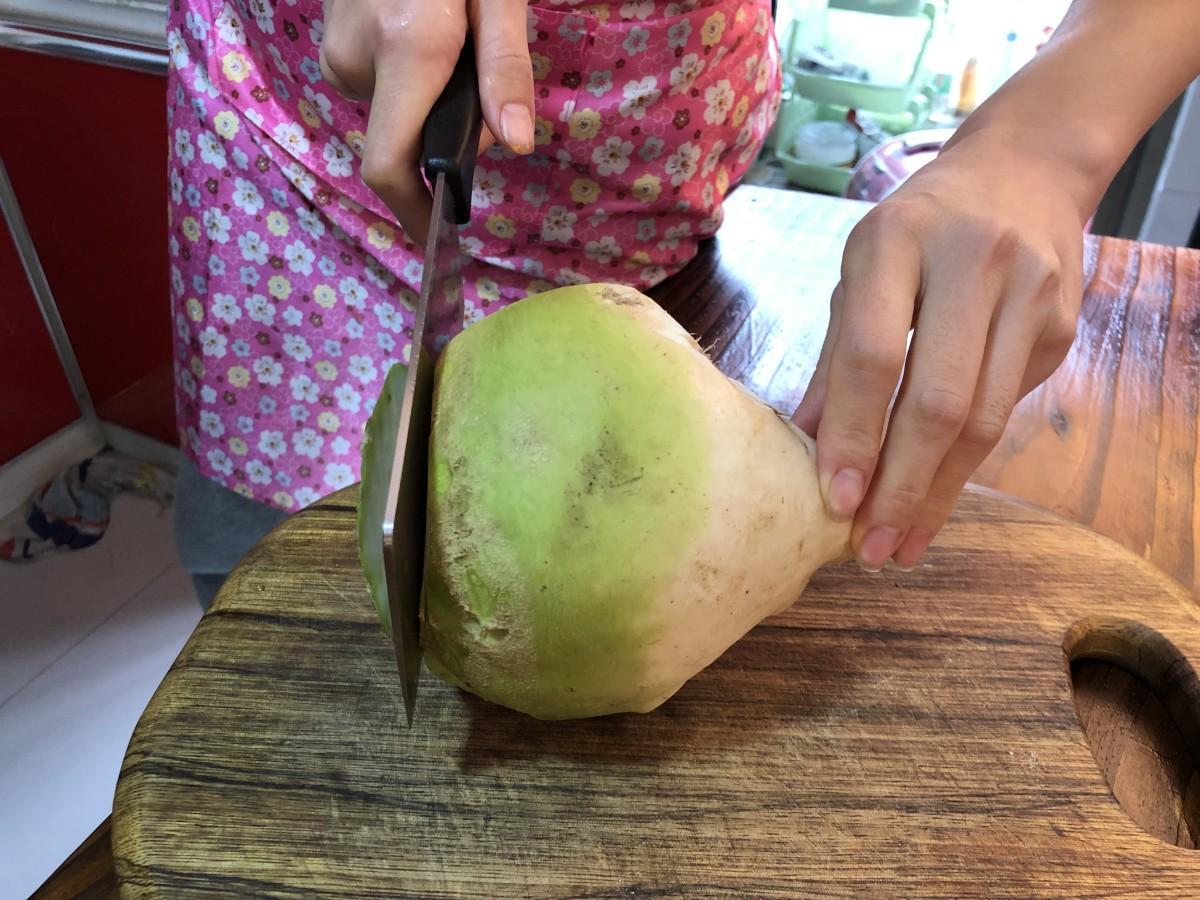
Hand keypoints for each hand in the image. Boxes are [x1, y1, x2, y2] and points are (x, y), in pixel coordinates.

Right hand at [319, 0, 533, 241]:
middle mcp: (357, 61)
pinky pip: (379, 88)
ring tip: (454, 39)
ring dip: (431, 103)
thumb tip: (515, 143)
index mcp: (404, 49)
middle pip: (405, 142)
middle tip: (480, 71)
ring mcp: (336, 53)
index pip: (390, 164)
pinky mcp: (331, 46)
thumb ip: (505, 67)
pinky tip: (425, 34)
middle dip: (448, 134)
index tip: (437, 236)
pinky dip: (410, 81)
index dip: (413, 212)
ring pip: (394, 114)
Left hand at [793, 130, 1083, 570]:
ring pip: (984, 420)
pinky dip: (967, 463)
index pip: (871, 354)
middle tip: (871, 548)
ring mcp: (1027, 294)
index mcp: (896, 242)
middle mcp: (970, 262)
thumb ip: (834, 355)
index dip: (851, 434)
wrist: (1024, 172)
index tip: (834, 499)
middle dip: (901, 486)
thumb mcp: (860, 271)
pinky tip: (935, 495)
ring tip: (902, 543)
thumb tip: (801, 445)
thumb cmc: (918, 230)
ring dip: (938, 493)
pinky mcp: (1060, 325)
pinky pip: (1008, 410)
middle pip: (937, 400)